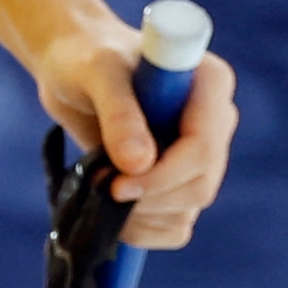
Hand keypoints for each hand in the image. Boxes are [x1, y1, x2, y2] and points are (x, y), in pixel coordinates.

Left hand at [31, 17, 239, 249]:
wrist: (71, 71)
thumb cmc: (86, 57)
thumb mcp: (97, 72)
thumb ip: (119, 112)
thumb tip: (139, 164)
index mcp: (211, 83)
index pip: (203, 147)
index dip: (163, 174)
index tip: (116, 183)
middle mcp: (216, 121)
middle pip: (200, 185)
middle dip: (147, 197)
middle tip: (100, 185)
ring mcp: (201, 155)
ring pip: (187, 211)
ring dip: (139, 215)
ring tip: (99, 185)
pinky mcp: (180, 181)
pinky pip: (175, 227)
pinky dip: (142, 229)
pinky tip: (111, 208)